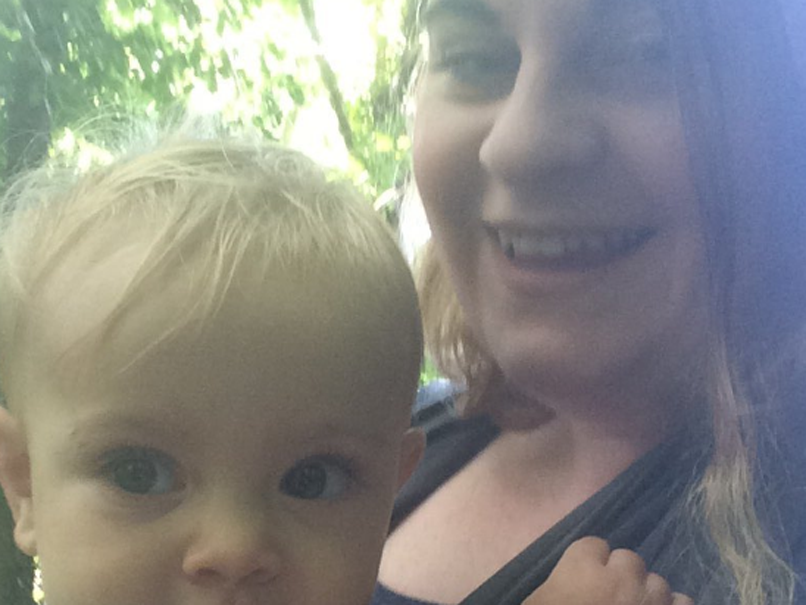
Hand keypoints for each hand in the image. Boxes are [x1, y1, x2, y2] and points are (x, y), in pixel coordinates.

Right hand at [523, 537, 692, 604]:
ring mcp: (649, 599)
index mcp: (582, 567)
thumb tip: (569, 586)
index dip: (590, 563)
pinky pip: (683, 603)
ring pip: (657, 582)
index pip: (594, 545)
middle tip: (610, 598)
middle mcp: (620, 576)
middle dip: (621, 575)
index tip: (585, 579)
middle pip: (628, 559)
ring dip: (647, 594)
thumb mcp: (539, 602)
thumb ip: (559, 585)